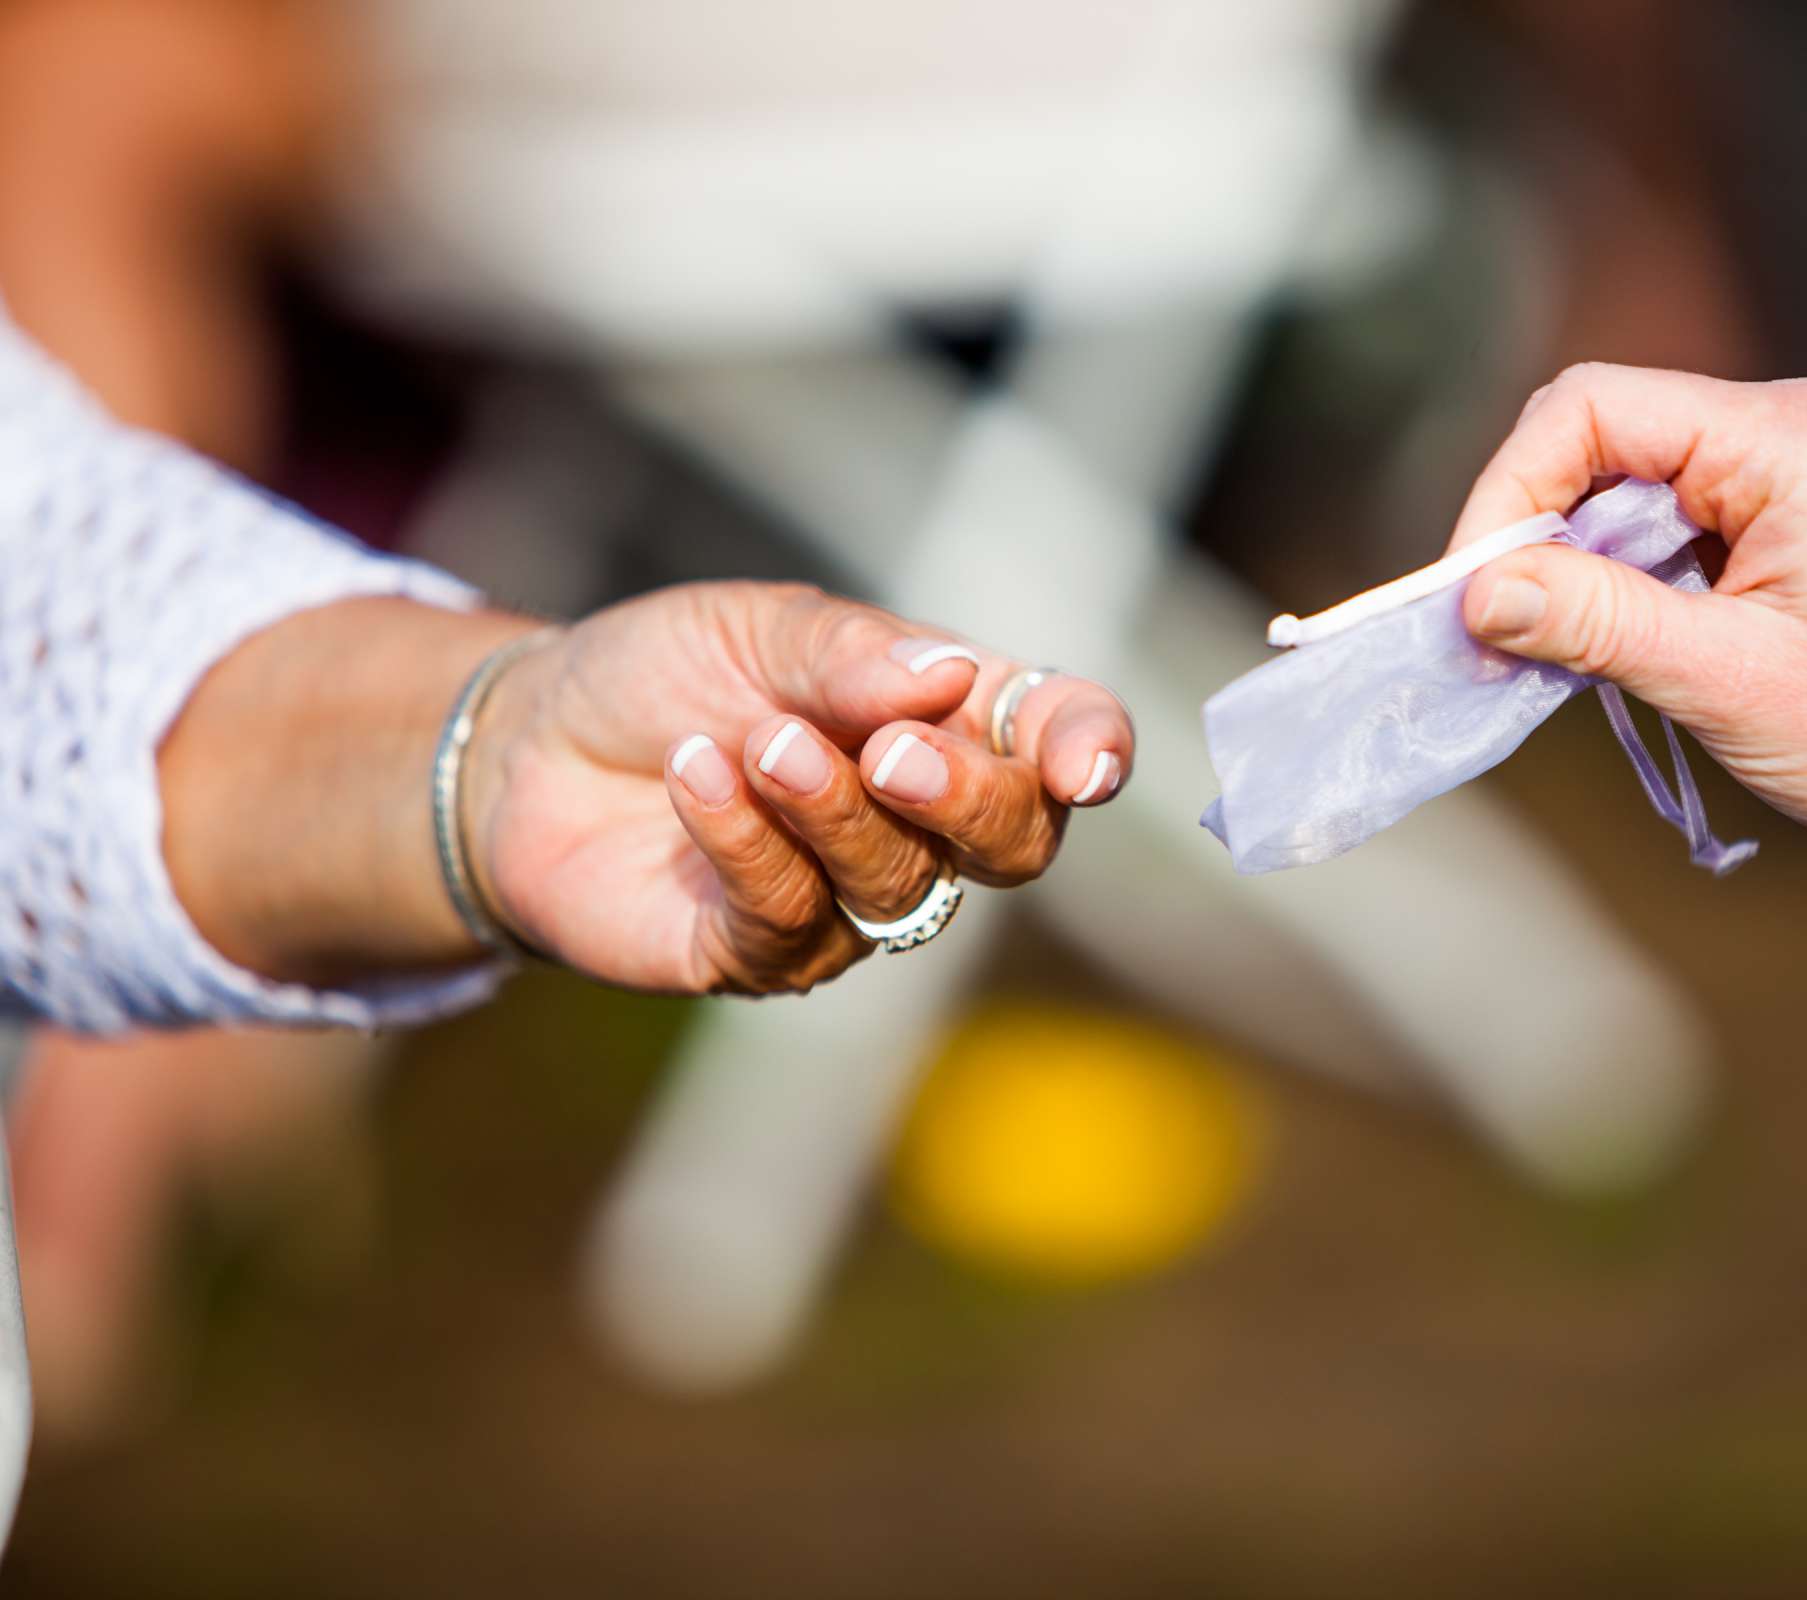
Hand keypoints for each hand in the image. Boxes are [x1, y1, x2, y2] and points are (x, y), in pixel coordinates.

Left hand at [467, 583, 1132, 994]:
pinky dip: (747, 842)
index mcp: (945, 719)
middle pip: (1011, 841)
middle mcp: (918, 819)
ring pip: (897, 882)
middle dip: (967, 799)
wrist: (524, 746)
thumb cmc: (661, 674)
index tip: (1085, 764)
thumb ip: (850, 654)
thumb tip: (949, 677)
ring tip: (758, 743)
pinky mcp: (761, 954)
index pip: (1054, 737)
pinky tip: (695, 778)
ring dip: (831, 808)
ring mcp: (848, 898)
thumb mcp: (755, 626)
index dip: (1090, 749)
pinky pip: (788, 917)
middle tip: (893, 752)